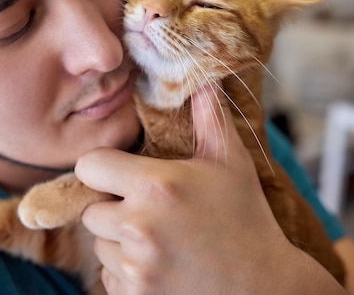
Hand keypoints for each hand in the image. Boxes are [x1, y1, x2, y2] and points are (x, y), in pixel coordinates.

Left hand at [75, 84, 344, 293]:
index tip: (120, 173)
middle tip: (147, 209)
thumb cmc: (247, 219)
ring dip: (118, 240)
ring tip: (159, 238)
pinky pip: (108, 276)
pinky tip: (160, 264)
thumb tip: (203, 80)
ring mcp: (135, 267)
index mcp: (156, 185)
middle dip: (111, 206)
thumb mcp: (231, 163)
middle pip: (90, 208)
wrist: (264, 288)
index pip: (89, 166)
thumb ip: (210, 118)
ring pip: (99, 244)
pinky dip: (125, 271)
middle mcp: (138, 226)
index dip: (102, 167)